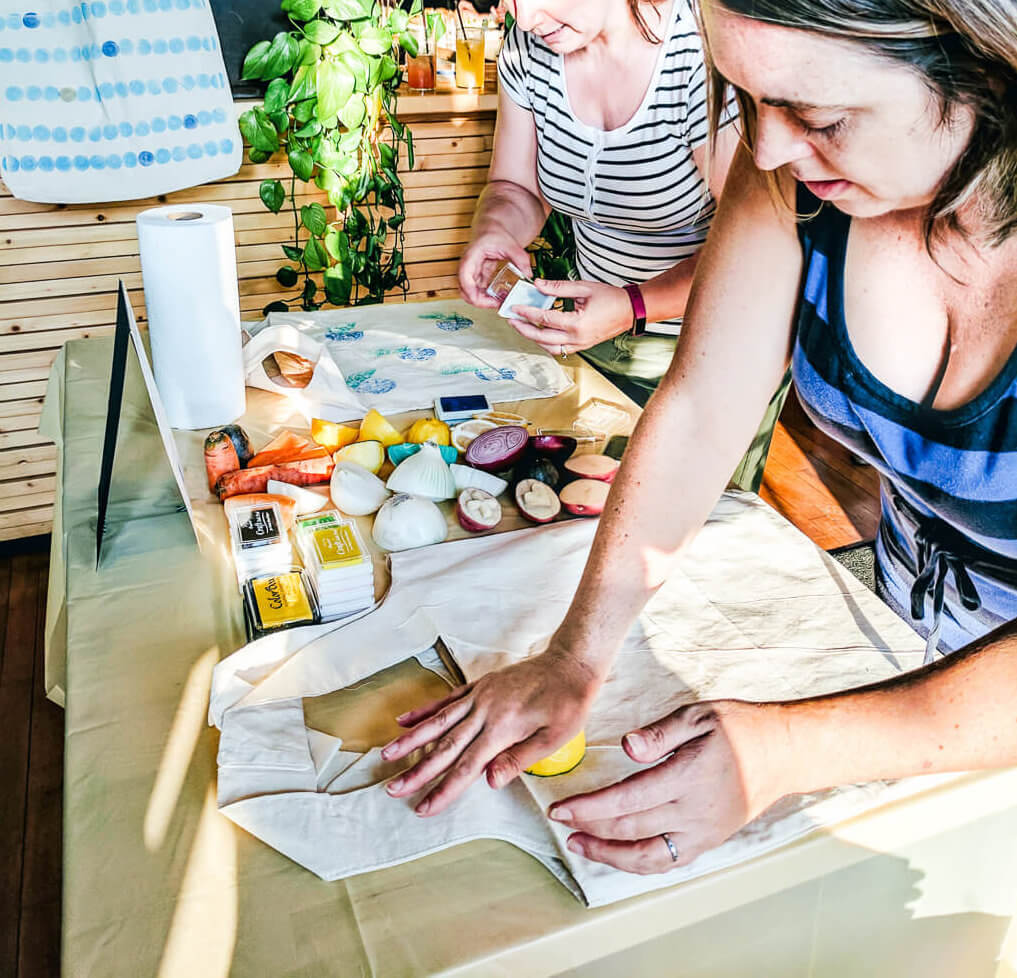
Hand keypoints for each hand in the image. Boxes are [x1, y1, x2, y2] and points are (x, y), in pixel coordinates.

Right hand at [381, 647, 600, 815]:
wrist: (570, 664)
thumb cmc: (567, 703)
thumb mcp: (555, 736)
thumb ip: (520, 758)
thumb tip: (489, 781)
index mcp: (502, 728)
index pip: (466, 766)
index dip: (444, 789)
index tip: (424, 808)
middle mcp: (484, 711)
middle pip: (444, 747)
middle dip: (418, 771)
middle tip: (393, 790)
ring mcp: (479, 697)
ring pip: (438, 721)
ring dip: (411, 740)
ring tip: (387, 755)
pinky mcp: (480, 686)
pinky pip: (446, 700)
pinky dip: (424, 710)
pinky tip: (405, 720)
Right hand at [458, 229, 533, 307]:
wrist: (491, 229)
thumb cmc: (495, 234)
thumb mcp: (510, 244)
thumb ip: (520, 259)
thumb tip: (528, 274)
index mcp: (471, 257)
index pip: (464, 279)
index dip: (472, 293)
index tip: (486, 301)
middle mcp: (467, 266)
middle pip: (464, 290)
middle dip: (479, 301)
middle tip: (496, 304)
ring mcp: (471, 273)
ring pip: (469, 293)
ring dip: (482, 301)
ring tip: (499, 302)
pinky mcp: (477, 277)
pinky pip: (477, 291)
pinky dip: (486, 297)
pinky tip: (498, 298)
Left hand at [508, 279, 632, 355]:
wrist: (631, 310)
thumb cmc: (611, 298)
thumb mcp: (584, 287)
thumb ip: (558, 287)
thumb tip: (538, 285)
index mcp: (577, 323)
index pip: (545, 319)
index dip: (527, 313)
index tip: (515, 307)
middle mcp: (578, 338)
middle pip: (543, 338)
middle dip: (524, 329)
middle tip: (512, 321)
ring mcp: (580, 345)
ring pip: (550, 348)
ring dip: (534, 339)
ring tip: (523, 327)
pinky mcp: (582, 346)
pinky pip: (560, 349)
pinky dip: (547, 343)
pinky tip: (540, 333)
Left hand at [548, 700, 787, 874]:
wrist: (783, 753)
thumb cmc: (739, 728)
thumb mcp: (698, 715)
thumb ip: (659, 733)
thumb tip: (626, 745)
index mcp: (686, 777)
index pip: (626, 800)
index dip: (588, 807)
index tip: (560, 808)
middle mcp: (693, 812)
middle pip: (629, 829)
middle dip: (589, 829)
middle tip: (561, 823)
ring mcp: (702, 832)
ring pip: (647, 857)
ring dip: (608, 855)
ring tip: (580, 845)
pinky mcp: (709, 842)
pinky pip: (668, 861)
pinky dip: (638, 863)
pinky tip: (618, 854)